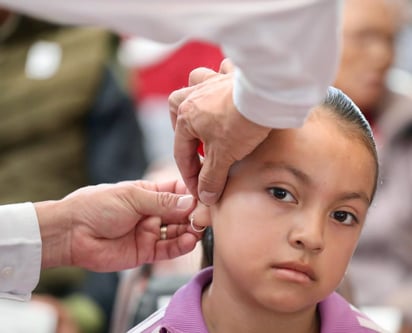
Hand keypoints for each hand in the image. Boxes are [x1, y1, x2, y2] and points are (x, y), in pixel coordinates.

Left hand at [35, 180, 198, 270]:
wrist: (71, 232)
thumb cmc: (97, 206)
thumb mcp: (132, 197)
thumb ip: (162, 202)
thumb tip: (191, 202)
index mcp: (148, 193)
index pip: (177, 192)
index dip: (192, 194)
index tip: (206, 195)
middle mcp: (152, 213)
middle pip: (181, 213)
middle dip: (194, 214)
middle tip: (206, 216)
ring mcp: (149, 232)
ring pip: (178, 232)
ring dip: (190, 230)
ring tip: (199, 229)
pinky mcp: (145, 252)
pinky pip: (168, 250)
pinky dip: (180, 246)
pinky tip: (189, 241)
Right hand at [169, 59, 269, 204]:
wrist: (268, 95)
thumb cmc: (242, 123)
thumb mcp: (224, 157)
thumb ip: (211, 178)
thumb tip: (205, 197)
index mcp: (186, 116)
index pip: (182, 153)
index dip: (190, 176)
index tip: (200, 191)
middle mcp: (194, 96)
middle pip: (179, 115)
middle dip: (184, 136)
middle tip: (196, 153)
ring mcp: (213, 82)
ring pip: (194, 85)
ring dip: (195, 101)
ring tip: (204, 117)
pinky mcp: (232, 76)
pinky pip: (220, 72)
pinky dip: (220, 79)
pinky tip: (226, 91)